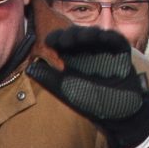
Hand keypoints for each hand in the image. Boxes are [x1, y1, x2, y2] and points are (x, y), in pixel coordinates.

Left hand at [27, 27, 148, 147]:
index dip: (55, 39)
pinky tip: (101, 37)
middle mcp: (87, 51)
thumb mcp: (67, 91)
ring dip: (86, 34)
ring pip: (94, 34)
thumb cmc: (92, 103)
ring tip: (79, 38)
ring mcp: (104, 50)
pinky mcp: (120, 52)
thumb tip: (28, 68)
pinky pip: (115, 40)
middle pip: (77, 35)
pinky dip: (109, 37)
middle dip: (70, 35)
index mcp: (73, 59)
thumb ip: (49, 79)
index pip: (61, 42)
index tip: (48, 41)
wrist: (120, 112)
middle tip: (64, 41)